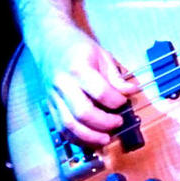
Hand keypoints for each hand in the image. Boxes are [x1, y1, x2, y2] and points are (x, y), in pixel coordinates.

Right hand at [25, 14, 138, 148]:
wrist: (48, 41)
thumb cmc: (76, 46)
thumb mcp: (101, 54)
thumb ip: (115, 76)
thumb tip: (131, 92)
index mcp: (77, 68)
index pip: (100, 91)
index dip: (116, 101)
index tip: (124, 101)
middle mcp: (63, 84)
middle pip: (82, 112)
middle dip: (104, 123)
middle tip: (118, 122)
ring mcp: (54, 96)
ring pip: (69, 125)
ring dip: (89, 137)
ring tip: (105, 139)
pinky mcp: (49, 105)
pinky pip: (61, 128)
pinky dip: (76, 138)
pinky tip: (89, 139)